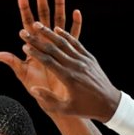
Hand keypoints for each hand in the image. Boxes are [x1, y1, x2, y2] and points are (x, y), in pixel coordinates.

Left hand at [0, 0, 81, 114]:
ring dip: (59, 5)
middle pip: (42, 16)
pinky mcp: (69, 54)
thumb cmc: (37, 90)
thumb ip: (12, 62)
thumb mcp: (23, 75)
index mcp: (32, 47)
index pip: (27, 23)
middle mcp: (44, 44)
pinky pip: (74, 36)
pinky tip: (76, 12)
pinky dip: (75, 24)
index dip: (25, 9)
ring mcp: (57, 47)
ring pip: (58, 21)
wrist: (55, 102)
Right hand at [0, 0, 121, 122]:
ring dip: (49, 33)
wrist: (109, 103)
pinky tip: (57, 29)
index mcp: (68, 78)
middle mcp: (75, 66)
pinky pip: (76, 43)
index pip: (47, 61)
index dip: (35, 52)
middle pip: (53, 49)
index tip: (24, 46)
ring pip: (64, 42)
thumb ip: (48, 99)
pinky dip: (66, 35)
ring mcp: (84, 60)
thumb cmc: (86, 108)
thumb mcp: (66, 109)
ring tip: (38, 25)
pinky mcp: (90, 58)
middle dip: (37, 39)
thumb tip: (33, 89)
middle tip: (25, 32)